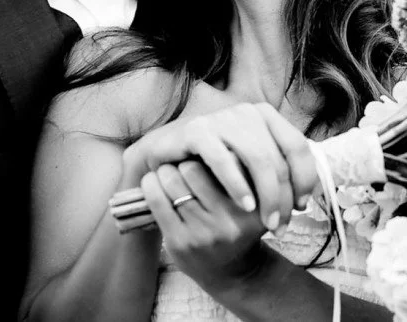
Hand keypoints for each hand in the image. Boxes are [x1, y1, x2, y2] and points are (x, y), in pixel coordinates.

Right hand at [123, 102, 317, 234]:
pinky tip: (245, 206)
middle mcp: (247, 113)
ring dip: (267, 194)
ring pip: (258, 158)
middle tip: (281, 224)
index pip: (297, 146)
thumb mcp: (250, 168)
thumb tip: (305, 198)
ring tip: (268, 222)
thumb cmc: (215, 168)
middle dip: (284, 195)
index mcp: (265, 116)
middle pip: (279, 156)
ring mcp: (222, 118)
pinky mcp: (197, 131)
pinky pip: (223, 159)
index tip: (301, 206)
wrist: (168, 161)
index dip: (304, 178)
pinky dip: (238, 185)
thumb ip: (277, 173)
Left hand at [142, 159, 269, 290]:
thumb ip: (244, 169)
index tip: (207, 153)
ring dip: (166, 172)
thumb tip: (221, 135)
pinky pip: (158, 201)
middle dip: (184, 162)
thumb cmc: (240, 221)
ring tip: (168, 172)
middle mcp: (231, 219)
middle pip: (194, 168)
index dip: (211, 152)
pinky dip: (151, 185)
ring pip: (173, 181)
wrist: (231, 270)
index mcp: (253, 203)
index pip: (224, 161)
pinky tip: (153, 181)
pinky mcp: (182, 242)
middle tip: (183, 163)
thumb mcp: (255, 198)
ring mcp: (205, 233)